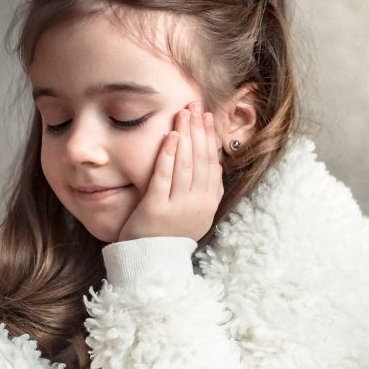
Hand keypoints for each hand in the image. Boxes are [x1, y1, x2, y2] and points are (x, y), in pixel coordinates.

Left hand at [118, 102, 223, 241]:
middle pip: (200, 159)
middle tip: (194, 105)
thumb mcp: (197, 215)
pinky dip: (167, 155)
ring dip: (185, 136)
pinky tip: (169, 136)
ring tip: (183, 114)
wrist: (151, 262)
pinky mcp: (156, 208)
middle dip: (198, 130)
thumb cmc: (170, 235)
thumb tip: (217, 166)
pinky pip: (164, 177)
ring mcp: (178, 206)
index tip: (207, 116)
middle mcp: (197, 203)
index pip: (212, 163)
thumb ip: (208, 192)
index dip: (209, 137)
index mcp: (208, 203)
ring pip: (185, 165)